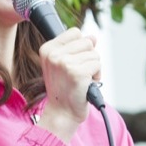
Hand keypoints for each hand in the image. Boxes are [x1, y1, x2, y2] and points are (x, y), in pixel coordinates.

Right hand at [36, 27, 101, 141]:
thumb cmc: (64, 89)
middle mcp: (54, 55)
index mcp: (47, 49)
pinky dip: (97, 76)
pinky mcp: (77, 73)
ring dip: (93, 68)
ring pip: (94, 54)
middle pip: (87, 42)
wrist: (62, 113)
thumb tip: (93, 37)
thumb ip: (76, 48)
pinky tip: (86, 85)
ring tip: (81, 80)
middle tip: (78, 74)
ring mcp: (65, 63)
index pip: (74, 32)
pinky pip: (98, 65)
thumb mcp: (63, 64)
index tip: (72, 62)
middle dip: (88, 58)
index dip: (80, 47)